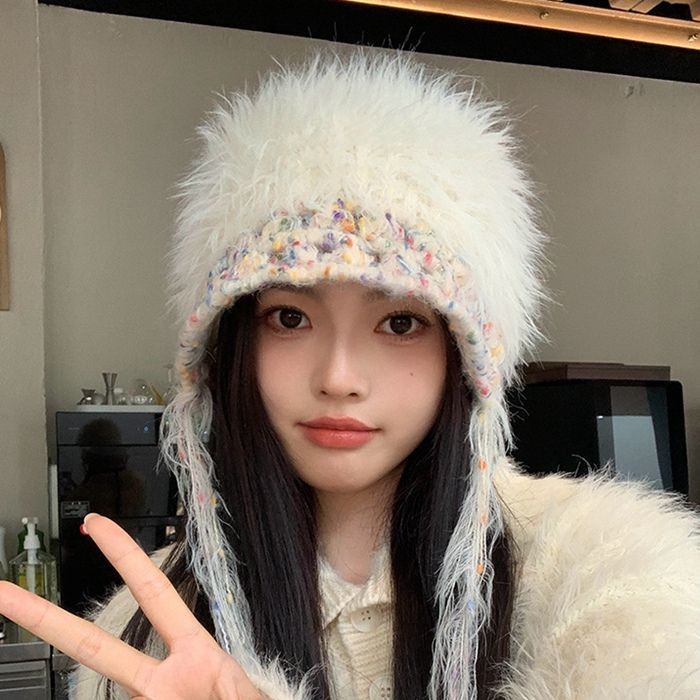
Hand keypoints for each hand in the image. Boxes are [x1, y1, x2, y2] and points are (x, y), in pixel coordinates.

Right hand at [0, 514, 262, 699]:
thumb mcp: (249, 694)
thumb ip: (236, 689)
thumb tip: (222, 689)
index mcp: (194, 654)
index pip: (154, 592)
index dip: (125, 556)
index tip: (97, 524)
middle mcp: (162, 682)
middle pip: (95, 648)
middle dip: (47, 619)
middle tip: (3, 591)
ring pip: (99, 688)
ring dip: (92, 689)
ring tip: (141, 673)